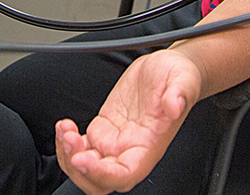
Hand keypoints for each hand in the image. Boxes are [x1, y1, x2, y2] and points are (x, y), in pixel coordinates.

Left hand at [55, 50, 202, 193]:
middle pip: (100, 181)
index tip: (83, 159)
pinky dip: (68, 142)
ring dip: (69, 155)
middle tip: (70, 140)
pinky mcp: (103, 129)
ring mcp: (114, 141)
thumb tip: (175, 105)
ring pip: (86, 167)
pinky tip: (65, 126)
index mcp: (149, 146)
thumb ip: (180, 94)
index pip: (124, 175)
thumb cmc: (180, 78)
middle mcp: (130, 149)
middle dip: (79, 168)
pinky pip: (80, 148)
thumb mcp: (183, 79)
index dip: (101, 174)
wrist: (168, 68)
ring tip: (65, 129)